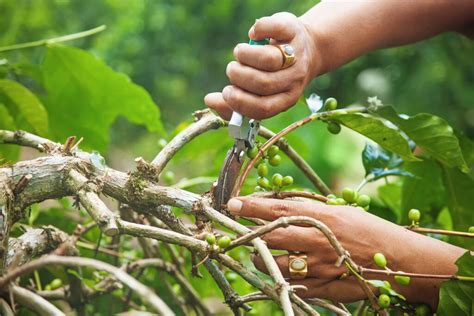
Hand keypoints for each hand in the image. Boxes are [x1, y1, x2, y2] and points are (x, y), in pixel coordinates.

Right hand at [205, 12, 317, 119]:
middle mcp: (294, 80)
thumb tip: (209, 101)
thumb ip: (234, 102)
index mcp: (286, 100)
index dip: (240, 102)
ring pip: (269, 60)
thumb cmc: (273, 74)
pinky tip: (255, 34)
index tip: (227, 92)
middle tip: (233, 70)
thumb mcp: (259, 92)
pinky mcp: (293, 31)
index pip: (263, 108)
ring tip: (240, 54)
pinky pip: (273, 29)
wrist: (307, 48)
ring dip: (245, 56)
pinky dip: (258, 30)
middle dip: (239, 77)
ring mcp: (296, 56)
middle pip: (263, 84)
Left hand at [227, 197, 464, 307]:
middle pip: (269, 237)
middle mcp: (316, 242)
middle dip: (249, 234)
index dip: (251, 206)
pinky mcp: (323, 288)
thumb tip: (281, 205)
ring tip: (262, 253)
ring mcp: (318, 268)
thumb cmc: (370, 230)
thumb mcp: (340, 211)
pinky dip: (283, 276)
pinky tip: (285, 270)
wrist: (399, 261)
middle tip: (241, 231)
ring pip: (274, 264)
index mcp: (321, 218)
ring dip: (262, 258)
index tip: (233, 203)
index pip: (277, 209)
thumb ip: (310, 210)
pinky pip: (292, 284)